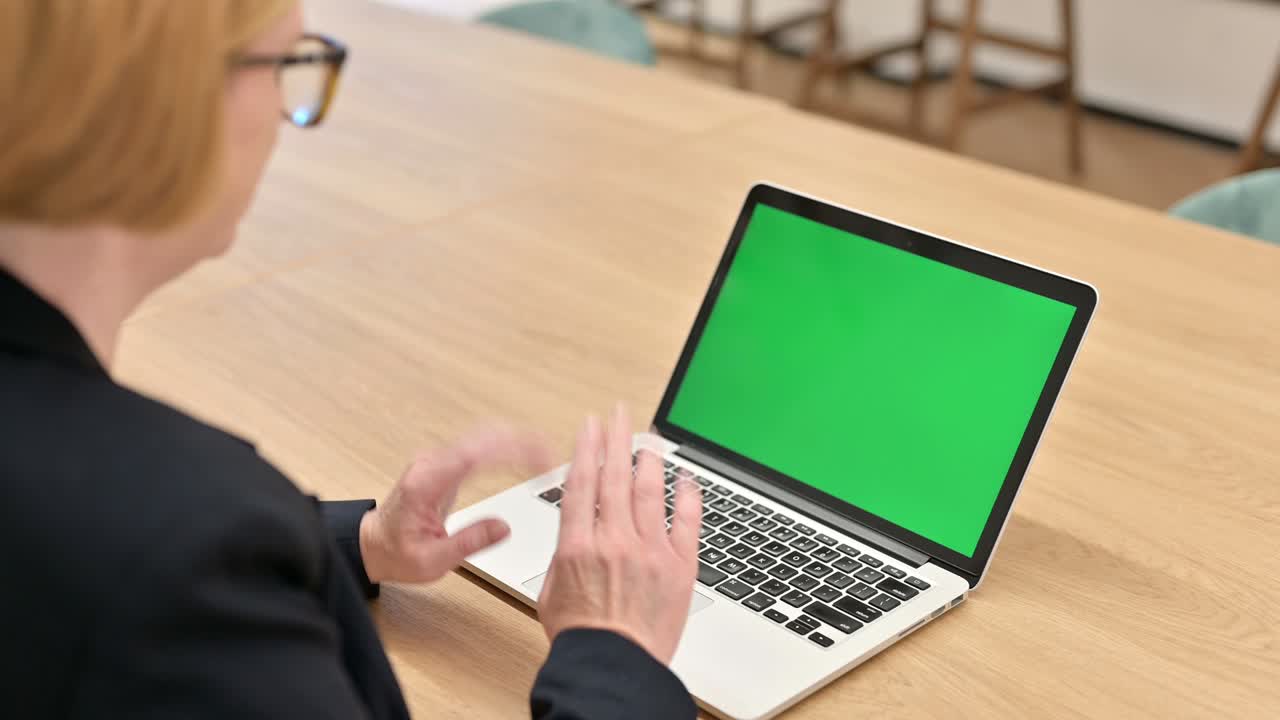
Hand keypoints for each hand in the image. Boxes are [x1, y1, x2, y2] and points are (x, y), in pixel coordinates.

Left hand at [359, 426, 550, 583]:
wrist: (372, 545)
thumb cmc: (397, 554)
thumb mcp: (431, 561)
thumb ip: (468, 543)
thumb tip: (504, 527)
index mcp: (426, 483)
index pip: (474, 454)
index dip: (511, 450)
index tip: (539, 458)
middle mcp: (431, 464)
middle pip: (483, 437)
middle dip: (522, 442)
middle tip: (552, 457)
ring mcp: (438, 460)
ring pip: (483, 436)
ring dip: (516, 440)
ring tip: (546, 454)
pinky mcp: (446, 463)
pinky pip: (479, 444)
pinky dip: (506, 445)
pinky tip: (524, 454)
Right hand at [537, 405, 702, 664]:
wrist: (614, 667)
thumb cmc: (581, 638)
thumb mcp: (552, 589)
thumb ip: (565, 554)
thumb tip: (576, 534)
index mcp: (578, 544)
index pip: (582, 482)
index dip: (586, 448)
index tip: (590, 425)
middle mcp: (614, 540)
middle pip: (615, 475)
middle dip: (617, 438)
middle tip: (619, 413)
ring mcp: (650, 551)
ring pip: (650, 491)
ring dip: (649, 458)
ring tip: (649, 437)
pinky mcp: (679, 566)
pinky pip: (686, 521)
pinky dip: (687, 495)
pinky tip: (686, 477)